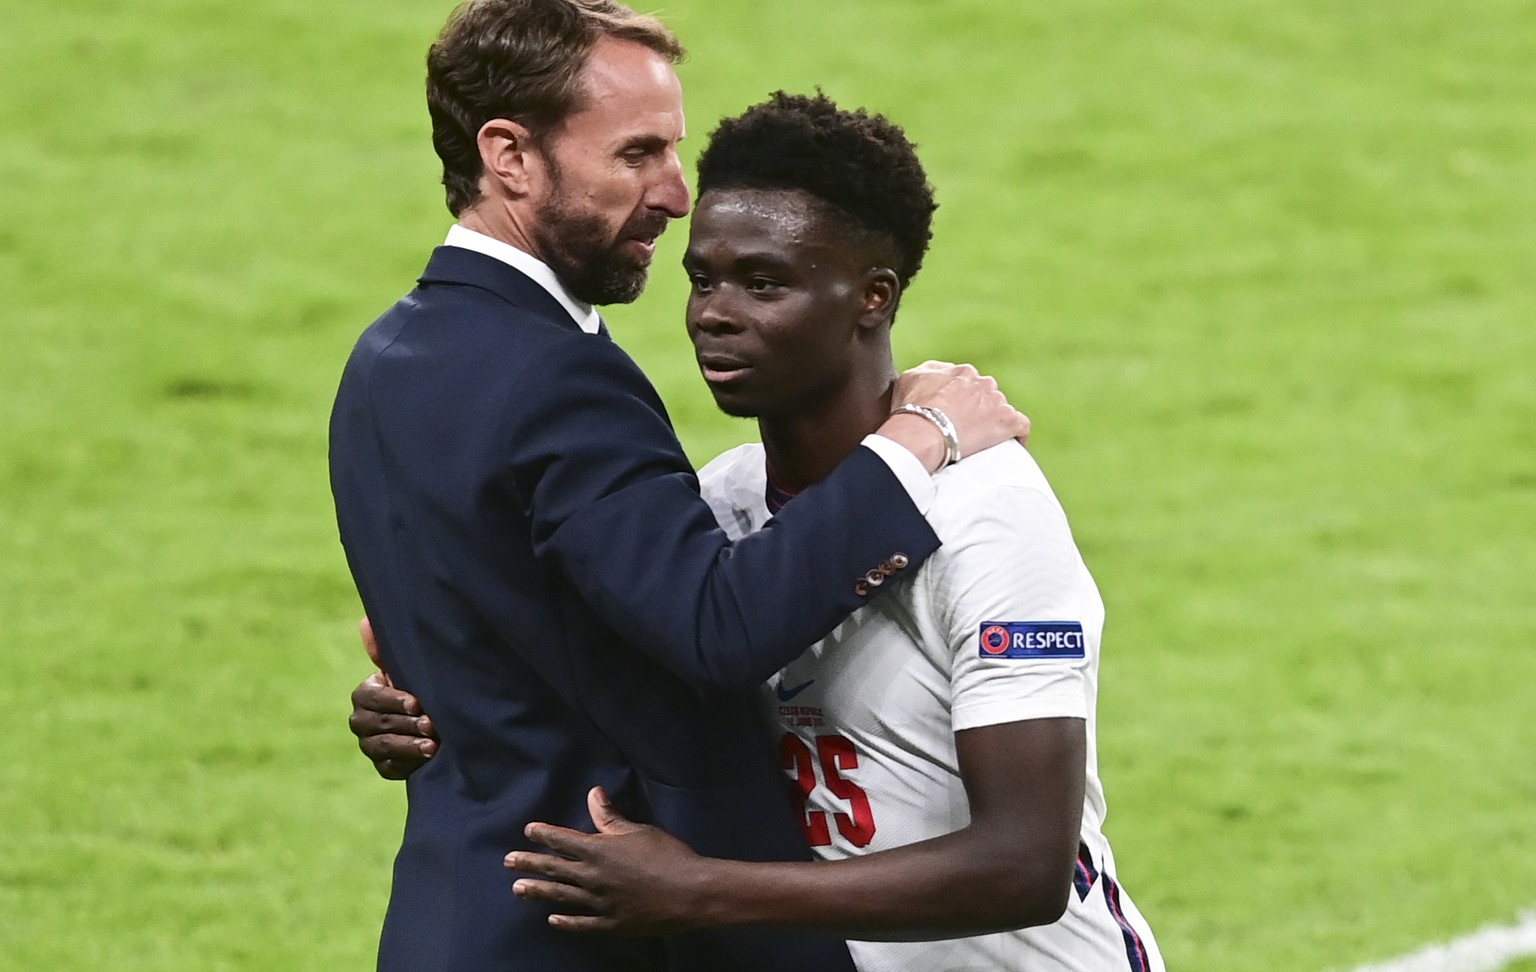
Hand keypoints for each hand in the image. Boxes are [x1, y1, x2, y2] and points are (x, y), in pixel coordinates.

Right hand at [349, 617, 436, 779]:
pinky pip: (389, 767)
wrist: (435, 721)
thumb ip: (385, 649)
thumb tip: (365, 620)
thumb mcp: (406, 669)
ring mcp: (369, 745)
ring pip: (382, 747)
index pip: (371, 698)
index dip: (393, 701)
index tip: (417, 702)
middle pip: (377, 724)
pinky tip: (426, 760)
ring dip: (408, 746)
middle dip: (406, 723)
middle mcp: (360, 720)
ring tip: (432, 745)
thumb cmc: (419, 687)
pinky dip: (407, 763)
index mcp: (364, 694)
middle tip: (431, 723)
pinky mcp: (382, 766)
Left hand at [505, 787, 713, 935]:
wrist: (690, 892)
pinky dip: (566, 922)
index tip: (528, 831)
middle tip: (509, 862)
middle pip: (554, 868)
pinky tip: (553, 919)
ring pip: (562, 896)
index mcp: (598, 850)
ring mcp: (600, 903)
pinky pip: (582, 923)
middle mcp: (592, 877)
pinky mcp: (611, 923)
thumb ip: (610, 817)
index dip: (544, 835)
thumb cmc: (666, 855)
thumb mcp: (638, 831)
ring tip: (518, 889)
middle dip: (530, 863)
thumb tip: (592, 794)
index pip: (562, 840)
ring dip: (538, 892)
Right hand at [883, 361, 1029, 470]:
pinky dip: (1017, 435)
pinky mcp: (1007, 420)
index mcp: (960, 372)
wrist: (922, 433)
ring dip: (992, 422)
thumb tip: (935, 374)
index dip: (960, 400)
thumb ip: (927, 372)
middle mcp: (981, 381)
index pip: (967, 383)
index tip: (952, 415)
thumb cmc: (910, 410)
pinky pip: (1020, 425)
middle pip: (985, 395)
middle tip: (963, 430)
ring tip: (980, 442)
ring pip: (1000, 409)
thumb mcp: (909, 379)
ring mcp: (996, 400)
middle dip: (977, 409)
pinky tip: (1010, 445)